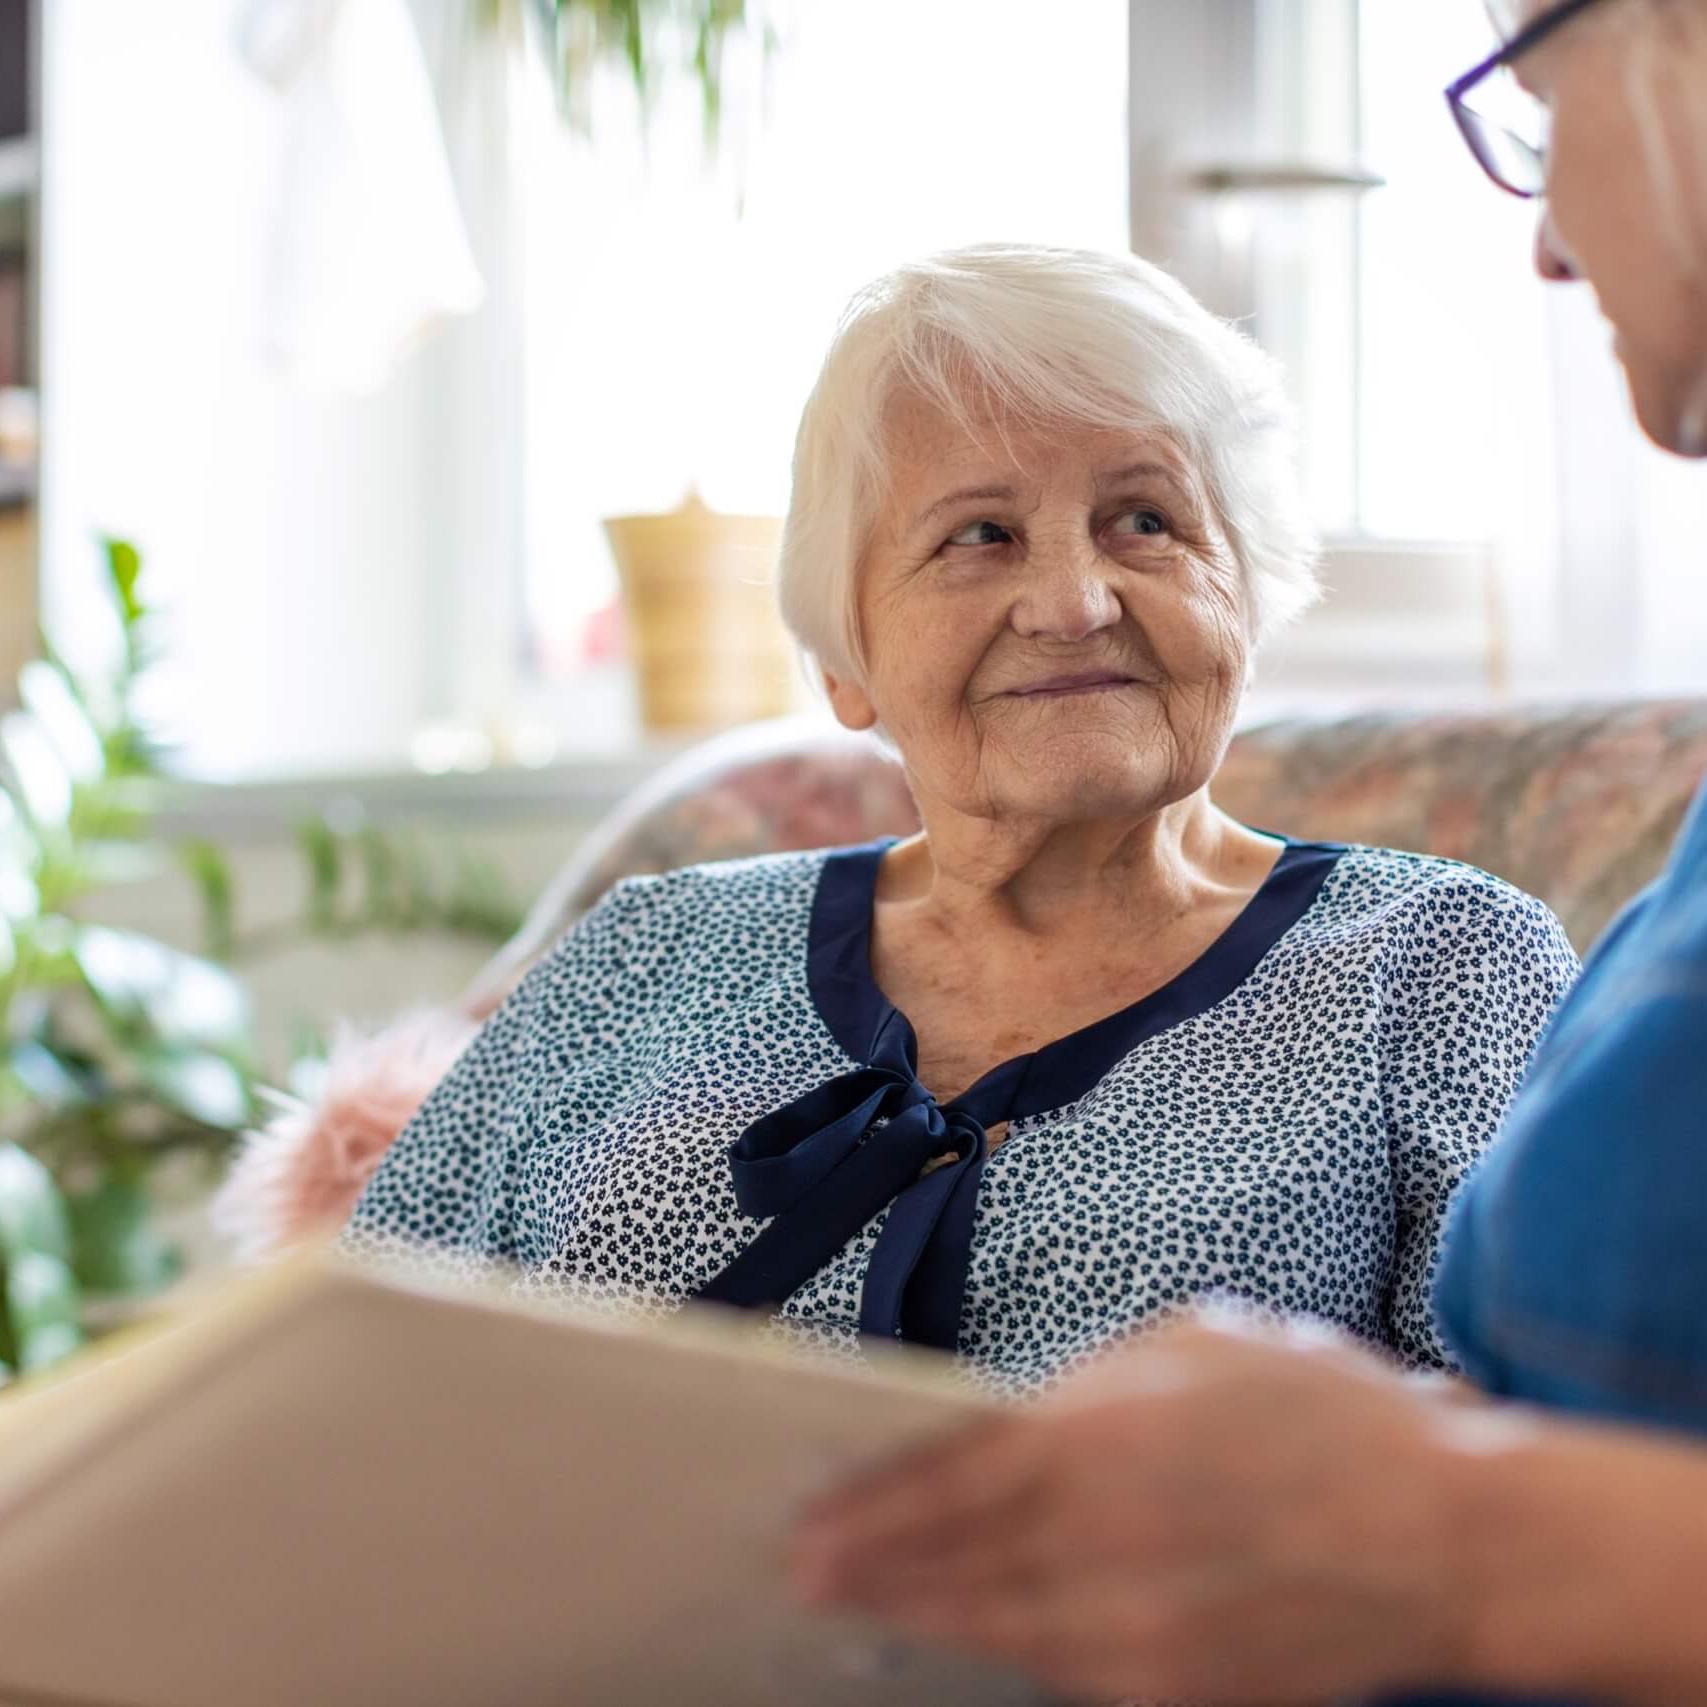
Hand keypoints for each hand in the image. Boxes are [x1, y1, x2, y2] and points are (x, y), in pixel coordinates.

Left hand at [792, 1311, 1502, 1704]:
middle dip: (872, 1567)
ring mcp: (1138, 1629)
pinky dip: (1000, 1646)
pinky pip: (1058, 1669)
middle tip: (803, 1568)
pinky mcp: (1175, 1689)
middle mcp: (1103, 1539)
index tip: (809, 1513)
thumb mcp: (1194, 1343)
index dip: (872, 1501)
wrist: (1450, 1539)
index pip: (950, 1477)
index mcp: (1102, 1435)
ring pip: (995, 1625)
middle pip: (953, 1562)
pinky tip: (968, 1630)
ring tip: (864, 1602)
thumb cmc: (1322, 1413)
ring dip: (921, 1614)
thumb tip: (1013, 1419)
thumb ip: (1089, 1383)